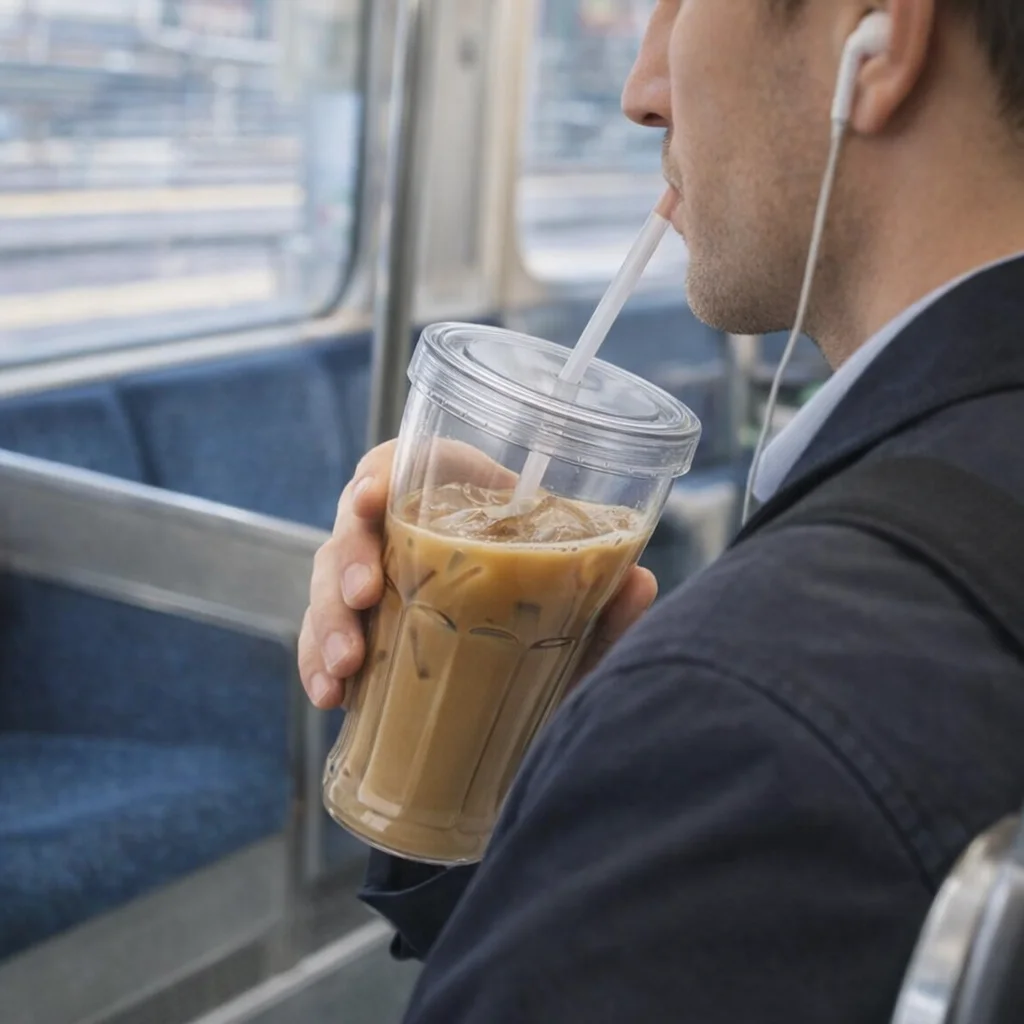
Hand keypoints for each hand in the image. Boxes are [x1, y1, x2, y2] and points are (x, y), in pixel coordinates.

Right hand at [298, 441, 657, 709]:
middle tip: (364, 595)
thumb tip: (640, 582)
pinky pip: (319, 643)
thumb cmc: (542, 634)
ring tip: (345, 669)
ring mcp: (372, 593)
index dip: (378, 474)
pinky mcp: (355, 642)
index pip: (401, 468)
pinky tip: (330, 697)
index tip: (370, 497)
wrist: (517, 711)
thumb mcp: (574, 624)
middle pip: (352, 528)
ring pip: (325, 587)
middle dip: (346, 558)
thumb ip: (604, 607)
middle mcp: (401, 543)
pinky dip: (316, 668)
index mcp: (450, 511)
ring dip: (326, 623)